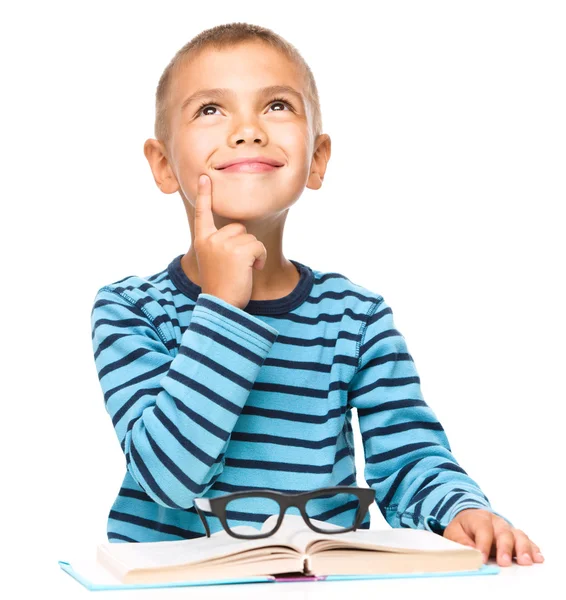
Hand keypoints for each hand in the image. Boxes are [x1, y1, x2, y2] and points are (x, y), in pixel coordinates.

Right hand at [193, 174, 266, 309]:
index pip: (203, 213)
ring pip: (251, 237)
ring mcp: (224, 244)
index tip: (205, 177)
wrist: (221, 306)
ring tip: (242, 270)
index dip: (204, 194)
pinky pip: (258, 246)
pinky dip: (259, 258)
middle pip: (238, 227)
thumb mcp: (214, 260)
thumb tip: (240, 231)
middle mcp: (211, 239)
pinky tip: (251, 270)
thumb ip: (221, 243)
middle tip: (236, 265)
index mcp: (202, 240)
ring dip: (253, 253)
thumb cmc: (221, 285)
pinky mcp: (239, 251)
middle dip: (244, 244)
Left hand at [443, 508, 543, 566]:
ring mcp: (508, 528)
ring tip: (525, 562)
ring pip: (518, 535)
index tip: (482, 558)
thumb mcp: (454, 532)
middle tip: (504, 562)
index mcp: (479, 518)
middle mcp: (496, 522)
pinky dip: (533, 549)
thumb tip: (468, 553)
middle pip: (503, 532)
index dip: (483, 544)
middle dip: (504, 548)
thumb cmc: (463, 528)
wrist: (470, 519)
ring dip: (523, 549)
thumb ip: (460, 542)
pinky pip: (527, 541)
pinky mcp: (516, 537)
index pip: (483, 529)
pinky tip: (537, 558)